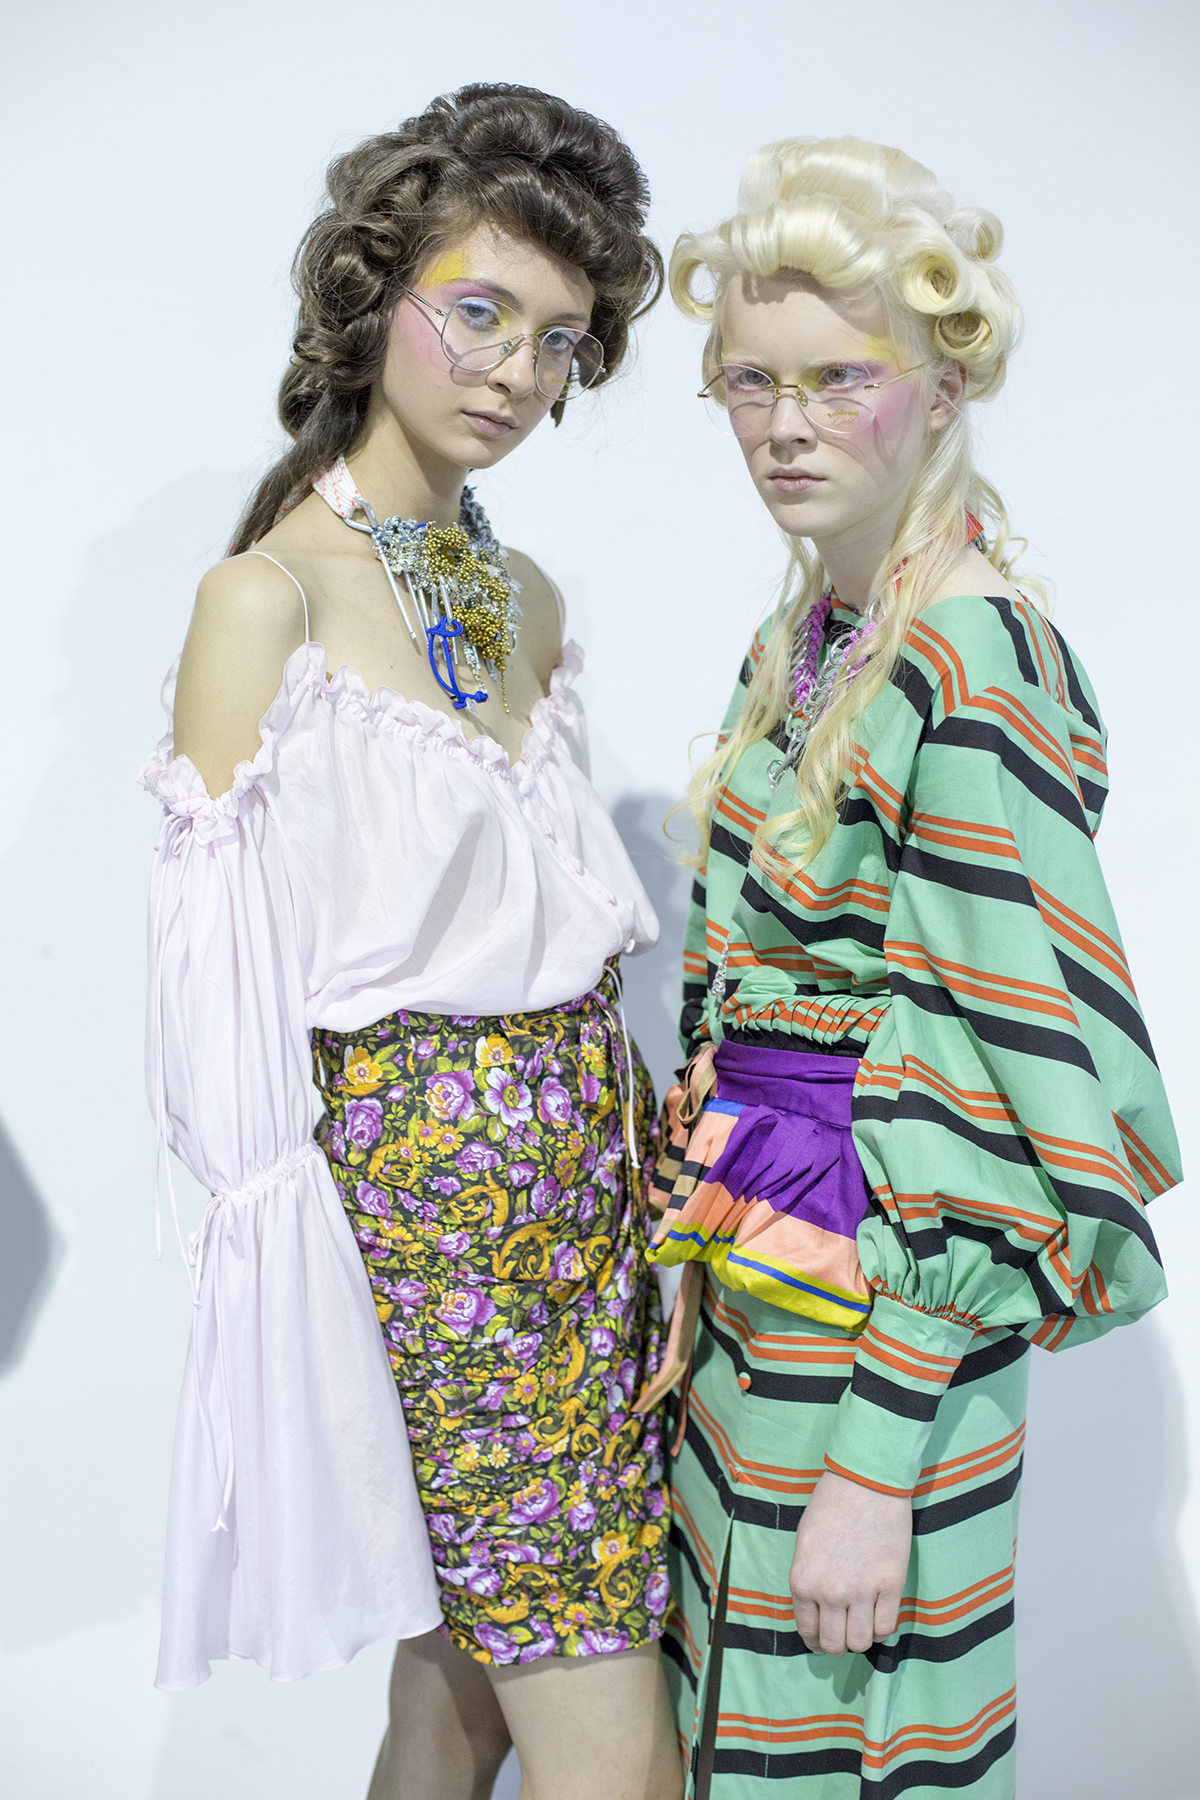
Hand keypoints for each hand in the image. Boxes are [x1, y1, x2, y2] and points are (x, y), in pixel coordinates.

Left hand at [790, 1469, 911, 1654]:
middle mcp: (830, 1592)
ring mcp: (862, 1591)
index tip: (822, 1639)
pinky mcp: (892, 1585)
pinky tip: (878, 1614)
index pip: (808, 1631)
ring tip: (861, 1623)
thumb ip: (808, 1581)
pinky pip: (887, 1627)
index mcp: (803, 1582)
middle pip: (835, 1645)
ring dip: (861, 1638)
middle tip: (843, 1634)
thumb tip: (817, 1612)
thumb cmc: (830, 1506)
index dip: (815, 1641)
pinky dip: (882, 1628)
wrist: (865, 1481)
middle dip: (837, 1645)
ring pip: (862, 1642)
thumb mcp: (805, 1544)